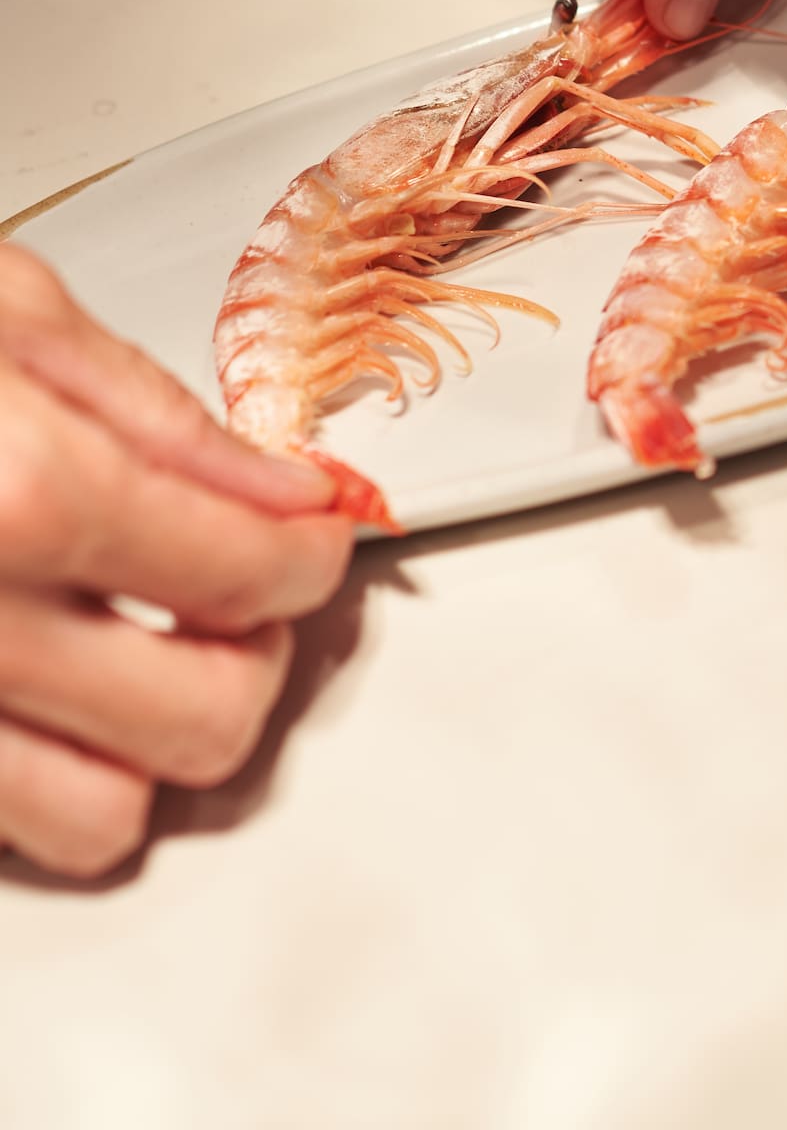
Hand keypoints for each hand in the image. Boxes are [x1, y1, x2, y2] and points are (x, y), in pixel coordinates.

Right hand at [0, 244, 351, 877]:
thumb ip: (151, 407)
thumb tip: (275, 476)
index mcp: (16, 491)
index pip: (247, 568)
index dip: (314, 553)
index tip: (317, 533)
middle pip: (202, 722)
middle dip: (256, 656)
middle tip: (245, 593)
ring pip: (103, 818)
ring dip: (154, 745)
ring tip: (146, 653)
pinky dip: (47, 783)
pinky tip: (47, 692)